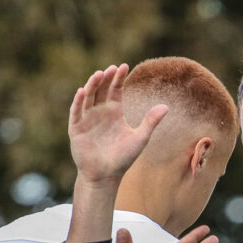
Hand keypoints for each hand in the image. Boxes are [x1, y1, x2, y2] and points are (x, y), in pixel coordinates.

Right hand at [69, 63, 168, 185]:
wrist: (106, 175)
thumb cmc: (123, 158)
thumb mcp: (140, 138)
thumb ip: (151, 121)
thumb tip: (166, 106)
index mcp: (114, 112)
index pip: (115, 90)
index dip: (119, 78)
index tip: (124, 66)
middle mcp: (100, 112)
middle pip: (101, 90)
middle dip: (105, 79)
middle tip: (111, 69)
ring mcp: (87, 119)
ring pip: (88, 97)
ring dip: (92, 85)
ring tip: (98, 74)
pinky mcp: (76, 129)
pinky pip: (76, 112)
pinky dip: (78, 102)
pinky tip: (82, 91)